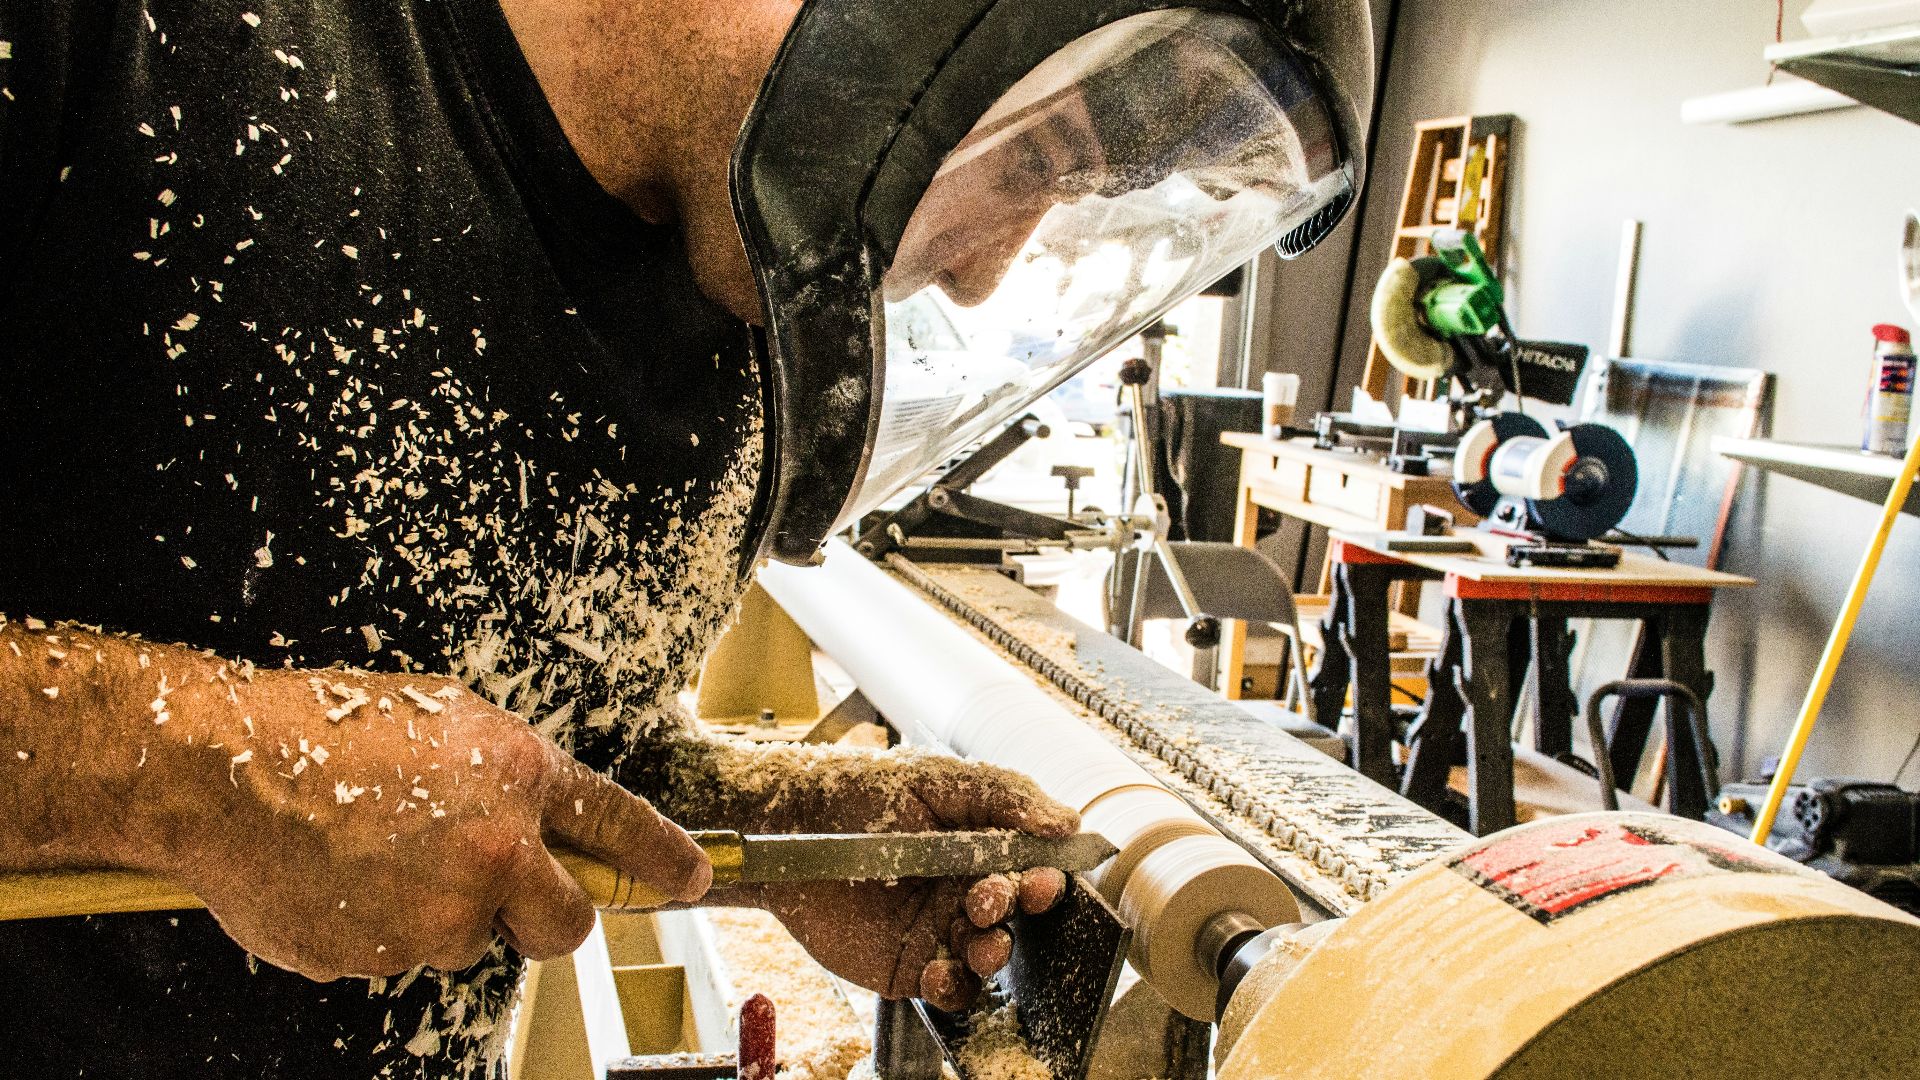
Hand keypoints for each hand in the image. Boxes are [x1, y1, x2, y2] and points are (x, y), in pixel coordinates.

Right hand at [128, 665, 710, 980]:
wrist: (223, 769)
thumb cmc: (326, 730)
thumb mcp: (447, 722)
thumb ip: (508, 776)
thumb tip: (540, 820)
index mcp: (519, 776)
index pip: (620, 824)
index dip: (663, 858)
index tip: (692, 879)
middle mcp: (494, 850)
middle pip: (565, 922)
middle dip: (548, 918)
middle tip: (505, 894)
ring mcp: (439, 911)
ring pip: (472, 939)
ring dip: (442, 915)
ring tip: (380, 858)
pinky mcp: (384, 954)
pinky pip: (403, 955)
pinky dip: (382, 930)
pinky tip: (344, 881)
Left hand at [728, 748, 1078, 1010]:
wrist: (792, 824)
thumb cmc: (865, 792)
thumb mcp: (939, 780)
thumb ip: (1005, 797)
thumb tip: (1067, 821)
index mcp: (981, 848)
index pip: (1031, 869)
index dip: (1045, 878)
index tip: (1045, 878)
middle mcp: (965, 892)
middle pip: (1014, 916)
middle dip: (1015, 910)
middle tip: (992, 897)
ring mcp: (937, 931)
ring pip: (987, 957)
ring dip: (994, 953)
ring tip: (981, 941)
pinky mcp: (906, 965)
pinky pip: (947, 990)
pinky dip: (953, 989)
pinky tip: (939, 973)